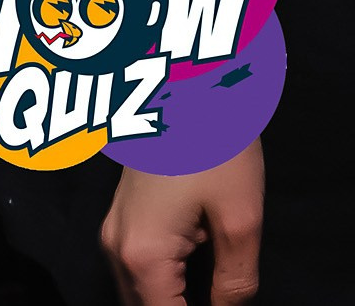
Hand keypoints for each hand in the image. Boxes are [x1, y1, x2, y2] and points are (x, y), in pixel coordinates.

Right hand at [100, 142, 262, 304]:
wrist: (194, 71)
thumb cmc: (219, 137)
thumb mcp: (241, 214)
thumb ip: (234, 280)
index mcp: (141, 255)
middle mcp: (116, 247)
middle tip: (221, 296)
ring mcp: (114, 227)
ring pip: (139, 290)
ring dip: (171, 295)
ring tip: (212, 281)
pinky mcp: (123, 210)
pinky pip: (139, 264)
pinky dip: (165, 276)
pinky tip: (197, 262)